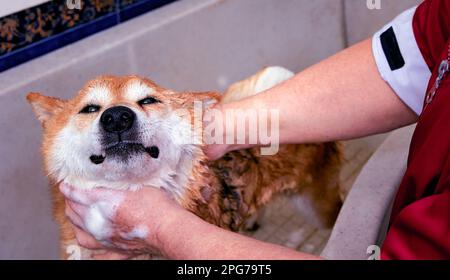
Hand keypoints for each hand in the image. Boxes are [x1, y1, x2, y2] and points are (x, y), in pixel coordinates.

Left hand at [60, 183, 182, 258]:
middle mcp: (102, 223)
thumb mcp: (138, 187)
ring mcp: (109, 239)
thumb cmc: (158, 207)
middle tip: (70, 197)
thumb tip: (119, 185)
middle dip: (70, 204)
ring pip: (82, 233)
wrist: (169, 229)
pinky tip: (89, 248)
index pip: (81, 196)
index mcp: (106, 204)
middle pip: (78, 213)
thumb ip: (123, 188)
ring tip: (73, 217)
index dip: (70, 190)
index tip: (64, 186)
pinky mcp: (119, 250)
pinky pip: (100, 254)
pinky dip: (92, 251)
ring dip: (74, 223)